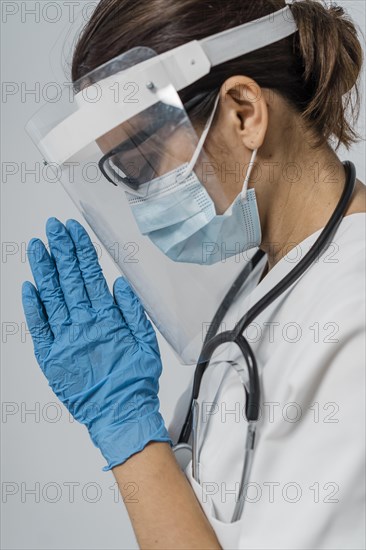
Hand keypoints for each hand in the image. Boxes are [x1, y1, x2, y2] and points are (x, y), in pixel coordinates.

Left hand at [22, 217, 171, 469]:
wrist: (120, 413)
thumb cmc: (134, 381)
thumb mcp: (146, 343)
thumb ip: (132, 312)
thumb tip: (119, 284)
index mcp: (106, 319)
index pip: (90, 276)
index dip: (81, 251)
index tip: (73, 231)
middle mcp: (83, 324)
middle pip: (69, 280)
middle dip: (61, 250)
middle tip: (53, 228)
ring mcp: (64, 339)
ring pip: (52, 297)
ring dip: (44, 270)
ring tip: (38, 246)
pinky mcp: (51, 356)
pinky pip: (39, 327)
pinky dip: (33, 307)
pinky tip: (28, 286)